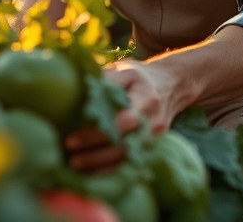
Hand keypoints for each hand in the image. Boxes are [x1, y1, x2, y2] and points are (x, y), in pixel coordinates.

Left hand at [63, 59, 181, 171]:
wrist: (172, 85)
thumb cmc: (140, 77)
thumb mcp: (124, 70)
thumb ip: (104, 80)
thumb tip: (75, 91)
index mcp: (146, 98)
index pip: (120, 121)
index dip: (95, 134)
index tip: (70, 139)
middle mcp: (154, 121)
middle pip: (124, 145)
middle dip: (95, 155)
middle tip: (70, 158)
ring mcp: (156, 137)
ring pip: (128, 158)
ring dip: (101, 166)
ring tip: (76, 166)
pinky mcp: (154, 146)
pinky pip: (132, 163)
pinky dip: (112, 170)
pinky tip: (92, 172)